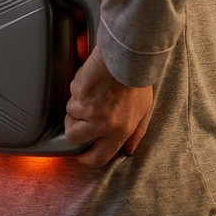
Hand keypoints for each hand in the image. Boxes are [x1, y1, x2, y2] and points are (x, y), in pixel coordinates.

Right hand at [64, 46, 153, 165]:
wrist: (127, 57)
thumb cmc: (137, 80)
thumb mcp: (144, 110)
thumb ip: (136, 132)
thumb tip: (129, 150)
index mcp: (120, 131)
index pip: (99, 156)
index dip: (87, 158)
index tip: (81, 155)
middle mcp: (102, 124)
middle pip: (74, 137)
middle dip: (74, 127)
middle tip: (80, 117)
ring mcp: (89, 109)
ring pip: (70, 113)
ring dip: (77, 104)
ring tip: (92, 92)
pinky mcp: (79, 94)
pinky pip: (71, 94)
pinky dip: (78, 88)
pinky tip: (91, 81)